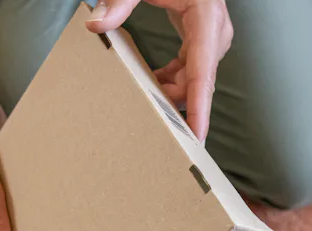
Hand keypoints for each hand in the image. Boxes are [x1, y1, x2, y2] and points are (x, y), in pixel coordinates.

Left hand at [85, 0, 231, 141]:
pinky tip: (155, 80)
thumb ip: (119, 1)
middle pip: (200, 79)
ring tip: (150, 100)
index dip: (200, 107)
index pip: (203, 71)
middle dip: (180, 103)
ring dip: (174, 89)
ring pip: (197, 76)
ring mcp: (213, 32)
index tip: (198, 135)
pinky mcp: (204, 34)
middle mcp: (215, 27)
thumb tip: (96, 24)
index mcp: (206, 15)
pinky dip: (174, 77)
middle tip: (157, 128)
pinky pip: (193, 66)